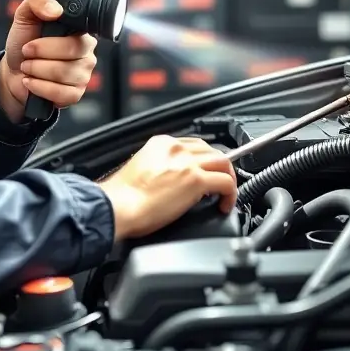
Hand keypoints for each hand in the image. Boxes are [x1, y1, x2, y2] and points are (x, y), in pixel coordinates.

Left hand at [0, 0, 98, 122]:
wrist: (12, 71)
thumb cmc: (23, 41)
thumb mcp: (25, 15)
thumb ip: (38, 0)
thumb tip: (56, 10)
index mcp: (79, 30)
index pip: (80, 33)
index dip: (54, 40)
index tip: (32, 41)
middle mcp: (86, 51)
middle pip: (72, 52)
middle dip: (40, 54)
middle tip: (27, 53)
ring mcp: (83, 73)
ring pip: (65, 74)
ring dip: (37, 71)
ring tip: (28, 67)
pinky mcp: (76, 94)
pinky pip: (63, 94)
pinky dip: (40, 88)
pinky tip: (32, 83)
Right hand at [97, 135, 236, 240]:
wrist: (118, 207)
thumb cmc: (123, 197)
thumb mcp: (141, 168)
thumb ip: (160, 167)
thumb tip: (173, 179)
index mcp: (162, 143)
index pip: (194, 144)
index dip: (204, 160)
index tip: (206, 172)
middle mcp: (176, 148)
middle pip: (212, 150)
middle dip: (219, 167)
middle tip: (219, 184)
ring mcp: (188, 163)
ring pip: (224, 162)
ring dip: (228, 178)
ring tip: (225, 194)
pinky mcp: (196, 180)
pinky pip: (226, 183)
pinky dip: (231, 194)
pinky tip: (224, 205)